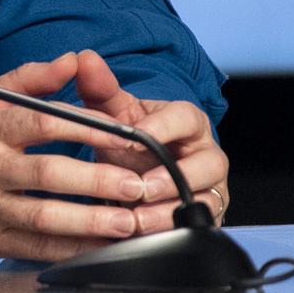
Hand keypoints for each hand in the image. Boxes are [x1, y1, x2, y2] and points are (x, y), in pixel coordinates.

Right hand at [0, 52, 151, 262]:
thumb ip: (28, 79)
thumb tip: (73, 60)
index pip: (41, 123)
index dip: (86, 128)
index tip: (123, 134)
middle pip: (48, 173)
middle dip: (97, 180)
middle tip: (137, 183)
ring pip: (44, 216)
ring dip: (91, 222)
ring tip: (127, 221)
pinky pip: (34, 247)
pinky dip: (70, 249)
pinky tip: (98, 246)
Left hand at [72, 49, 229, 231]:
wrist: (136, 174)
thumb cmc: (130, 140)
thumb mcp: (114, 113)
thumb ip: (99, 87)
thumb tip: (84, 58)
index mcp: (187, 121)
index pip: (185, 118)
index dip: (161, 128)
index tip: (134, 139)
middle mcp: (205, 154)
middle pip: (207, 164)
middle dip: (172, 178)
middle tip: (140, 187)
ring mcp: (209, 188)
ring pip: (204, 201)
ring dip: (169, 212)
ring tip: (136, 218)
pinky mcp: (206, 218)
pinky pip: (198, 228)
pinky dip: (168, 233)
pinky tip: (141, 234)